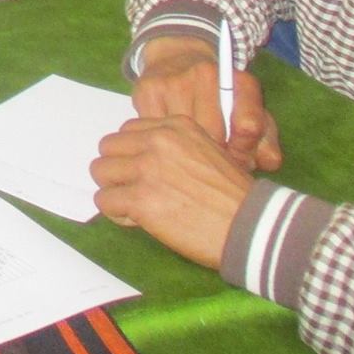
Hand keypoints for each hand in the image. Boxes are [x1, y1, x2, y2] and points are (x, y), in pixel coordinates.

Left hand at [91, 115, 255, 270]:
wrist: (252, 227)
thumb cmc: (235, 197)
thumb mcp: (209, 152)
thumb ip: (175, 147)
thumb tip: (140, 157)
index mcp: (175, 127)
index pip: (127, 131)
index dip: (132, 155)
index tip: (147, 174)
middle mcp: (157, 141)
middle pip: (108, 148)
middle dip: (118, 171)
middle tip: (136, 191)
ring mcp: (147, 168)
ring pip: (101, 172)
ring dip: (115, 191)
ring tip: (137, 207)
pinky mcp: (140, 199)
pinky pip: (104, 201)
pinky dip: (117, 213)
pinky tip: (139, 221)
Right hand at [132, 34, 281, 170]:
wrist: (177, 58)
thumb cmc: (220, 97)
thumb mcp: (249, 114)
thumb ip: (266, 143)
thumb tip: (267, 163)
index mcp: (241, 81)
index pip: (249, 126)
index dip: (245, 151)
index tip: (237, 155)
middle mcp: (208, 74)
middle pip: (215, 137)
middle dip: (216, 155)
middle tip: (212, 158)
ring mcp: (175, 81)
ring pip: (185, 137)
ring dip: (188, 151)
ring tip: (191, 149)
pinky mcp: (148, 90)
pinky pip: (158, 132)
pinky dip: (164, 141)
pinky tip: (169, 138)